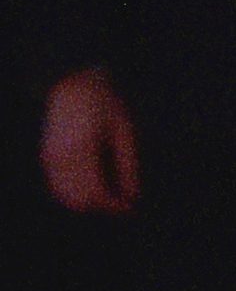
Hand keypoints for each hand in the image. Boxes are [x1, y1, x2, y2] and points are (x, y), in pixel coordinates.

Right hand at [41, 70, 138, 215]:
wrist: (73, 83)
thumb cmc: (104, 101)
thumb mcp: (123, 128)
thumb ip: (127, 164)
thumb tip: (133, 195)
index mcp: (83, 150)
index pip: (96, 193)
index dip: (115, 205)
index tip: (130, 207)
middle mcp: (62, 159)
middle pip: (80, 201)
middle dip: (103, 205)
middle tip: (123, 200)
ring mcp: (51, 160)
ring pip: (67, 198)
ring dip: (89, 201)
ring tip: (111, 191)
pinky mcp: (47, 158)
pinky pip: (59, 188)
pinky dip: (75, 193)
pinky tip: (94, 183)